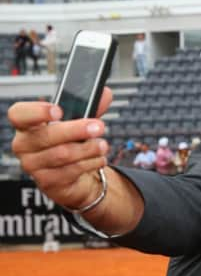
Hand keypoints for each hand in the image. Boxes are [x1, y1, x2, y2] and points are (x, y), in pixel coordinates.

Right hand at [8, 87, 112, 210]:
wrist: (73, 176)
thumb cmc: (70, 143)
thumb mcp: (78, 123)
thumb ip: (91, 107)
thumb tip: (105, 94)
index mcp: (27, 125)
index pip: (20, 114)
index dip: (37, 112)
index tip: (58, 111)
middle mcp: (25, 145)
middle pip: (47, 136)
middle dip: (77, 130)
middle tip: (99, 127)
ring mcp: (34, 165)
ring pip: (63, 155)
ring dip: (88, 149)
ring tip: (103, 145)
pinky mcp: (47, 182)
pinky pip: (71, 171)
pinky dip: (90, 163)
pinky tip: (99, 159)